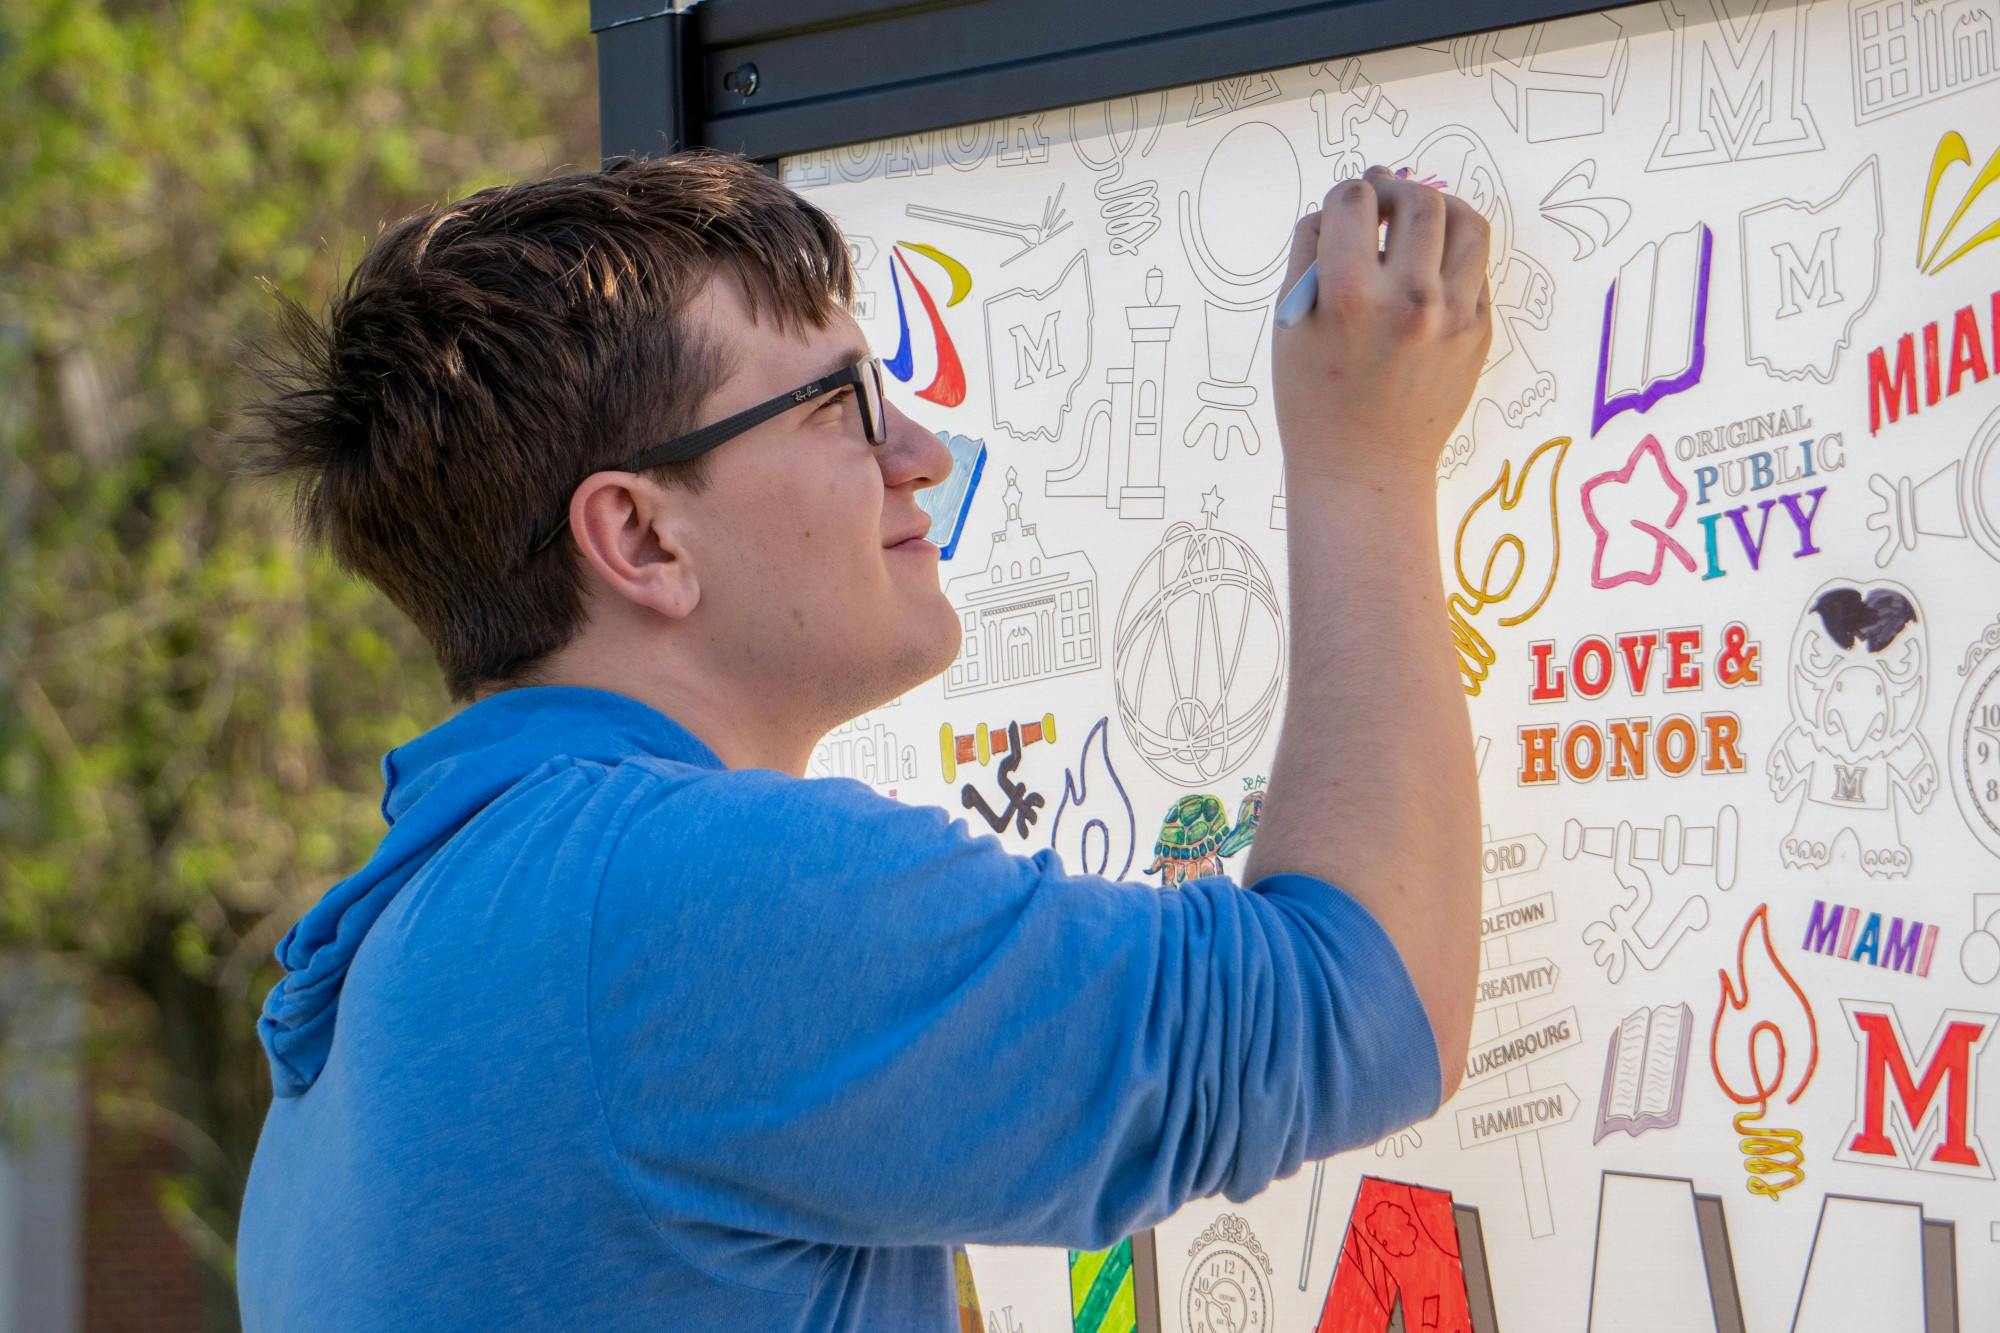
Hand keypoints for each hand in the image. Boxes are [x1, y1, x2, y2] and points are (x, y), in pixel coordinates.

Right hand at [1271, 165, 1492, 486]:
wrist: (1363, 467)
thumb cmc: (1312, 396)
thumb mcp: (1290, 321)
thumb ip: (1311, 249)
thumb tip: (1349, 195)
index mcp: (1350, 295)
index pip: (1355, 201)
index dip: (1345, 195)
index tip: (1344, 209)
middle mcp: (1410, 299)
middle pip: (1419, 200)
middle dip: (1395, 190)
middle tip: (1380, 205)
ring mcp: (1454, 316)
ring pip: (1466, 222)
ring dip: (1438, 209)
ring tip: (1416, 223)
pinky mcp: (1480, 332)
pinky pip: (1476, 267)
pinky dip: (1452, 255)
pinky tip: (1427, 271)